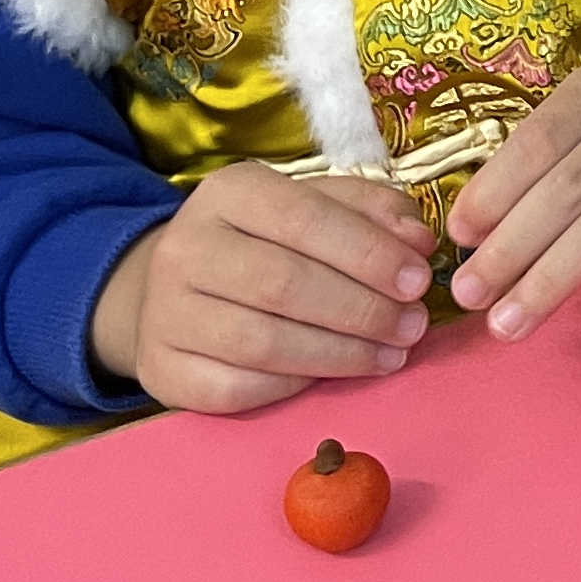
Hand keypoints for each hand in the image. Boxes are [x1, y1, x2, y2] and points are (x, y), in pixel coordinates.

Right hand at [88, 164, 433, 413]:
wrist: (174, 290)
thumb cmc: (265, 242)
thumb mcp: (316, 206)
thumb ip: (372, 213)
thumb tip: (418, 241)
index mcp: (228, 193)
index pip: (304, 219)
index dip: (368, 253)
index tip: (418, 280)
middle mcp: (186, 248)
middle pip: (283, 284)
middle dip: (362, 309)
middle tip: (413, 326)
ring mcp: (166, 312)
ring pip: (261, 341)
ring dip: (339, 354)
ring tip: (390, 355)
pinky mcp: (162, 369)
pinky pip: (234, 388)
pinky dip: (291, 386)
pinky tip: (331, 378)